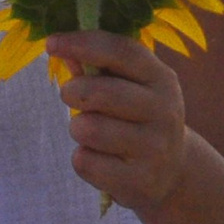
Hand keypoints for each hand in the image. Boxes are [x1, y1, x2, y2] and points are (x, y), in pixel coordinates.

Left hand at [48, 31, 191, 211]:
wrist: (172, 174)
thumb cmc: (138, 120)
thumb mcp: (129, 89)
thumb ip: (96, 68)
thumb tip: (61, 47)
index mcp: (161, 78)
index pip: (121, 52)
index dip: (82, 43)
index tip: (51, 43)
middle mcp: (164, 110)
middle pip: (99, 92)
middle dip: (72, 92)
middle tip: (70, 96)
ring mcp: (156, 148)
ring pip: (88, 129)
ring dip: (78, 129)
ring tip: (91, 133)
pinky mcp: (141, 181)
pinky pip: (86, 163)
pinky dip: (83, 160)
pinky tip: (101, 160)